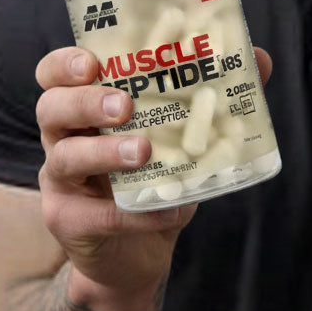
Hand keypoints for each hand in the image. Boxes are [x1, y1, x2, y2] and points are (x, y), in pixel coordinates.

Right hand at [35, 45, 272, 299]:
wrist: (140, 252)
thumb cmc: (159, 177)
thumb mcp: (185, 135)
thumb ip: (218, 95)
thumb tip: (259, 58)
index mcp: (86, 106)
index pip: (56, 74)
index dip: (66, 64)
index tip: (94, 61)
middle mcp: (64, 137)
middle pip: (52, 107)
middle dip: (86, 101)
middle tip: (125, 105)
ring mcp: (61, 180)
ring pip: (66, 157)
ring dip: (105, 153)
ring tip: (143, 152)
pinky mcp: (69, 221)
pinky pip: (97, 214)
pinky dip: (135, 212)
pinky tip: (169, 209)